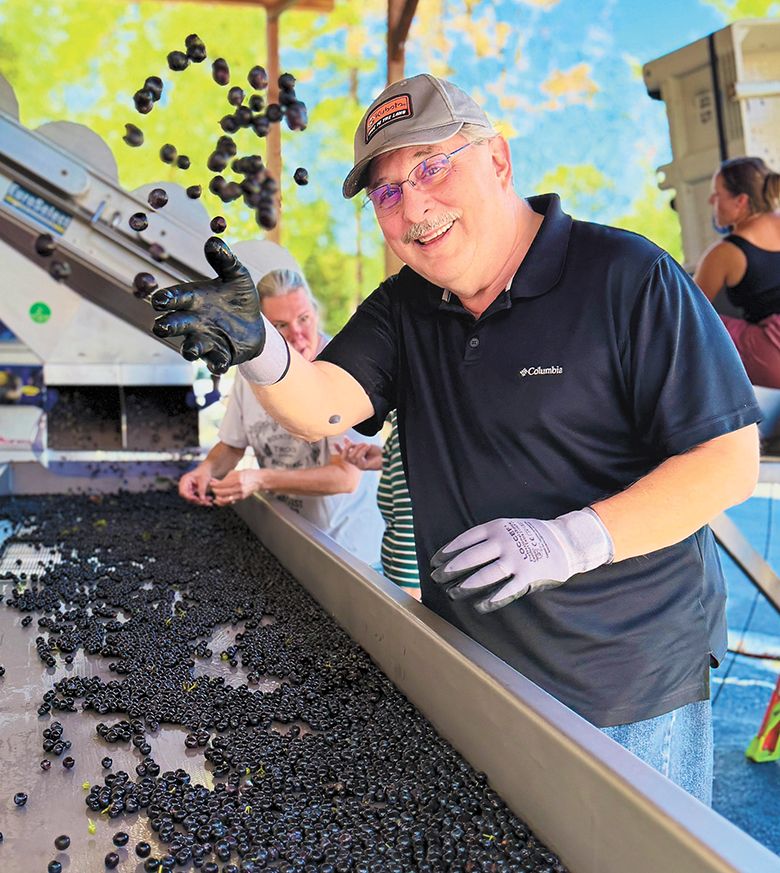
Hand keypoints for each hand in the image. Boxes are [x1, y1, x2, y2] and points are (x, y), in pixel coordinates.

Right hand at [151, 237, 264, 374]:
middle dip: (167, 326)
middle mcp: (195, 321)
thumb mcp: (237, 277)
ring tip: (191, 350)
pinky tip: (219, 364)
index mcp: (194, 300)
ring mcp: (206, 340)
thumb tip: (214, 241)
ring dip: (189, 348)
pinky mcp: (220, 355)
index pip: (176, 298)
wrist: (256, 324)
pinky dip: (216, 363)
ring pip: (191, 346)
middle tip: (161, 326)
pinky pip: (215, 361)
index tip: (159, 300)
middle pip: (175, 325)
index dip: (167, 299)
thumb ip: (225, 261)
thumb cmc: (238, 298)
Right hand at [178, 465, 212, 505]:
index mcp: (185, 480)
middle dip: (196, 501)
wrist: (206, 470)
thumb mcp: (204, 480)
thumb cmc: (204, 472)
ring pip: (192, 499)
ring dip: (200, 501)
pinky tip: (209, 499)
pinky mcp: (192, 492)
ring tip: (209, 502)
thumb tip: (201, 500)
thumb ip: (202, 489)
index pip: (183, 492)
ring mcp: (188, 489)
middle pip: (187, 497)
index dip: (189, 497)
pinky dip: (202, 500)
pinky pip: (196, 498)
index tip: (198, 499)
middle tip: (206, 502)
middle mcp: (184, 485)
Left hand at [210, 469, 266, 506]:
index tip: (211, 484)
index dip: (214, 485)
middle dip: (215, 491)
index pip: (221, 484)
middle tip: (213, 489)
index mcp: (237, 479)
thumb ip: (225, 478)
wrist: (259, 480)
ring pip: (225, 499)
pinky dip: (223, 502)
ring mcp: (240, 493)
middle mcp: (238, 487)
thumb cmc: (248, 474)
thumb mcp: (235, 472)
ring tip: (216, 495)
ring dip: (218, 498)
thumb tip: (215, 481)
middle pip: (221, 492)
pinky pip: (230, 502)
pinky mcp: (241, 498)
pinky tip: (220, 500)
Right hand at [334, 437, 382, 470]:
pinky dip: (362, 451)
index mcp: (355, 457)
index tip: (334, 443)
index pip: (344, 454)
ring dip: (358, 448)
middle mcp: (356, 462)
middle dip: (346, 449)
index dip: (338, 449)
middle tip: (350, 443)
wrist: (386, 456)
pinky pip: (358, 458)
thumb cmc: (376, 452)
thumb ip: (353, 444)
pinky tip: (367, 447)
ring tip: (365, 444)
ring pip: (351, 456)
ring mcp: (359, 465)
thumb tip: (345, 439)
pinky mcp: (363, 467)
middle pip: (344, 457)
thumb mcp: (363, 446)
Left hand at [430, 508, 612, 612]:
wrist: (565, 540)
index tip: (435, 562)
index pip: (464, 540)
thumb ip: (487, 537)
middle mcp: (503, 542)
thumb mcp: (508, 527)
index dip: (447, 552)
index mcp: (496, 528)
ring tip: (453, 593)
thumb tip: (459, 553)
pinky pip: (504, 592)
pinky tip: (479, 606)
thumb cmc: (531, 535)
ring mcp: (515, 560)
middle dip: (449, 570)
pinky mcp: (527, 576)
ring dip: (465, 586)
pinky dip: (490, 600)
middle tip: (436, 579)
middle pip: (469, 558)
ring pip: (483, 576)